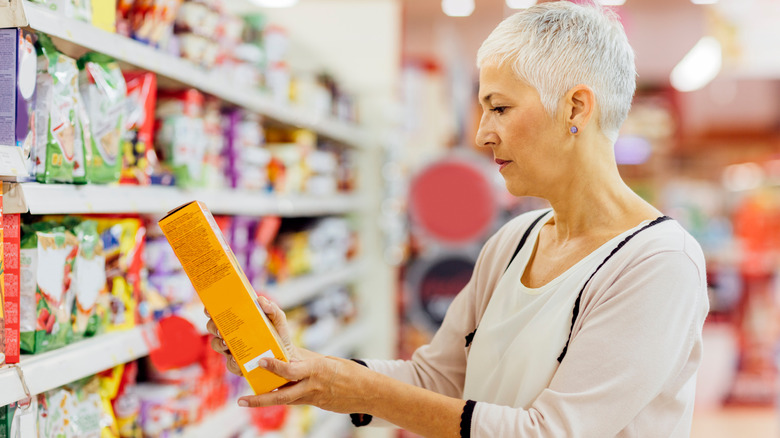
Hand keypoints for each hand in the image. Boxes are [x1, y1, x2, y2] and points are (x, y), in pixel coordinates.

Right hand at [205, 296, 309, 375]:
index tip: (209, 309)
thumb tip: (261, 300)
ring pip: (217, 345)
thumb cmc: (279, 334)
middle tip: (219, 328)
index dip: (211, 310)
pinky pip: (230, 365)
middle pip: (214, 328)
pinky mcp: (238, 365)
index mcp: (238, 321)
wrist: (287, 356)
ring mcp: (233, 350)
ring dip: (218, 343)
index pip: (220, 313)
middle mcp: (232, 334)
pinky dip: (232, 362)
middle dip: (212, 327)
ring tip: (226, 343)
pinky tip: (237, 360)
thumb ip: (272, 309)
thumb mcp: (278, 319)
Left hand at [237, 356, 372, 413]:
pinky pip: (294, 401)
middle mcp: (311, 386)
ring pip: (284, 401)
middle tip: (242, 400)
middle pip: (282, 395)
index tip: (261, 361)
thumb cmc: (349, 372)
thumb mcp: (328, 361)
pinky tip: (270, 395)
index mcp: (316, 370)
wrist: (368, 392)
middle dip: (260, 399)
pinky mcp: (314, 404)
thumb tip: (289, 359)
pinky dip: (282, 397)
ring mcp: (312, 398)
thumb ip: (308, 362)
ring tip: (247, 401)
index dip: (275, 366)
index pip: (291, 370)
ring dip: (265, 401)